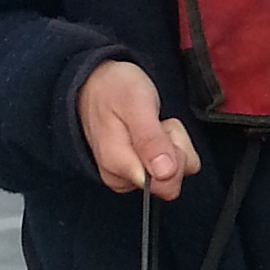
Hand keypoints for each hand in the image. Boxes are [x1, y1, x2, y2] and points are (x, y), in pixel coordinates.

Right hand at [78, 60, 201, 196]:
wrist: (93, 84)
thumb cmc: (113, 90)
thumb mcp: (136, 104)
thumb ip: (150, 140)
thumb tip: (165, 173)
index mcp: (119, 167)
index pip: (167, 185)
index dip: (175, 156)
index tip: (161, 130)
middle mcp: (122, 179)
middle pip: (173, 181)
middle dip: (175, 149)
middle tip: (156, 124)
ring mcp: (129, 177)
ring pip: (174, 173)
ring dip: (172, 145)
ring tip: (151, 124)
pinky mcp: (136, 172)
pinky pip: (170, 168)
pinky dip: (169, 147)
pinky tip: (152, 132)